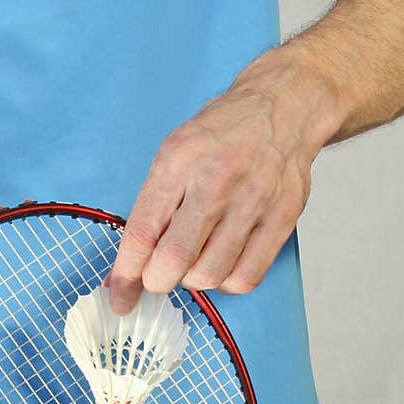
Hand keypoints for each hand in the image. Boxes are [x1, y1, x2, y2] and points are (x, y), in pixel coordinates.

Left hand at [108, 60, 336, 313]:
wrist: (284, 107)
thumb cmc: (222, 134)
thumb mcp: (175, 152)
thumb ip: (152, 205)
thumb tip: (127, 267)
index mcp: (180, 158)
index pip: (144, 230)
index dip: (126, 273)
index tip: (119, 297)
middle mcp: (217, 178)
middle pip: (175, 259)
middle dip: (157, 281)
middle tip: (159, 275)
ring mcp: (254, 199)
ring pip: (210, 274)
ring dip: (193, 279)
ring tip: (195, 259)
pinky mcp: (283, 216)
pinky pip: (246, 276)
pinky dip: (227, 281)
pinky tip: (223, 261)